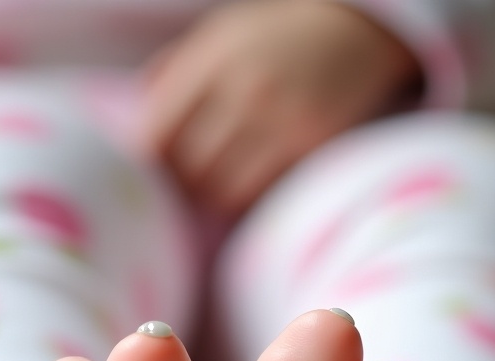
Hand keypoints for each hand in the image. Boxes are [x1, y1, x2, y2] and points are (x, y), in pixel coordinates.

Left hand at [140, 1, 419, 214]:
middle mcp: (247, 88)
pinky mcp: (314, 146)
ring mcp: (284, 120)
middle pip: (187, 169)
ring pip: (222, 191)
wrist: (360, 29)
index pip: (157, 132)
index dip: (147, 162)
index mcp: (215, 56)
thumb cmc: (278, 35)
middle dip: (180, 183)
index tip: (150, 170)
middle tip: (183, 185)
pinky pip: (263, 193)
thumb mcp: (221, 34)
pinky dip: (248, 196)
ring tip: (215, 185)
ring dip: (212, 196)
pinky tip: (249, 182)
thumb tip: (135, 125)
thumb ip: (175, 73)